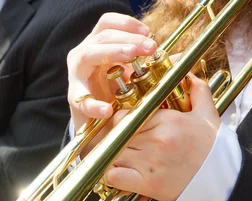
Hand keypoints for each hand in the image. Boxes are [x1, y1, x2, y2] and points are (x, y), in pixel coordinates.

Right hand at [67, 13, 155, 131]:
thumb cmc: (114, 95)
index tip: (148, 32)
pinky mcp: (74, 98)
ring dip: (112, 52)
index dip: (127, 24)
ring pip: (88, 54)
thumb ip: (151, 67)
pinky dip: (94, 105)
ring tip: (131, 57)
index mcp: (98, 45)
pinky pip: (82, 99)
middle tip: (149, 47)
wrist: (98, 125)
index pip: (107, 23)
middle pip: (102, 36)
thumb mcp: (133, 77)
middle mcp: (84, 54)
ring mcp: (76, 75)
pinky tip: (107, 110)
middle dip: (128, 38)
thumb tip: (177, 58)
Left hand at [104, 75, 219, 200]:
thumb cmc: (211, 149)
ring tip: (121, 159)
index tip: (126, 128)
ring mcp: (149, 162)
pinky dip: (111, 176)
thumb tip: (186, 74)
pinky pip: (113, 176)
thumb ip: (198, 91)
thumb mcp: (207, 115)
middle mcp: (156, 140)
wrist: (221, 180)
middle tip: (122, 145)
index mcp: (167, 121)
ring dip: (113, 156)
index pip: (126, 116)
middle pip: (117, 134)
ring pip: (113, 153)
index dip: (121, 122)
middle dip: (116, 139)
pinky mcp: (145, 183)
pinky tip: (119, 174)